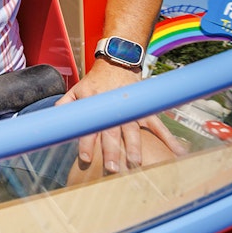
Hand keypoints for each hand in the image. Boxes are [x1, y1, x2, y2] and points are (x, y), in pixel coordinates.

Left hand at [57, 60, 185, 172]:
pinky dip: (170, 139)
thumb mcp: (76, 91)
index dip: (85, 143)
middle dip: (111, 151)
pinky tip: (179, 153)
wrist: (117, 64)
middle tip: (112, 168)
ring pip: (133, 132)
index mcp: (94, 107)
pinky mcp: (145, 110)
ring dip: (134, 148)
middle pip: (111, 134)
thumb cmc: (94, 83)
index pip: (88, 128)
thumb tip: (52, 123)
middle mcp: (113, 111)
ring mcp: (131, 111)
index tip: (84, 158)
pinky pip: (159, 126)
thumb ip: (64, 107)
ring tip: (136, 164)